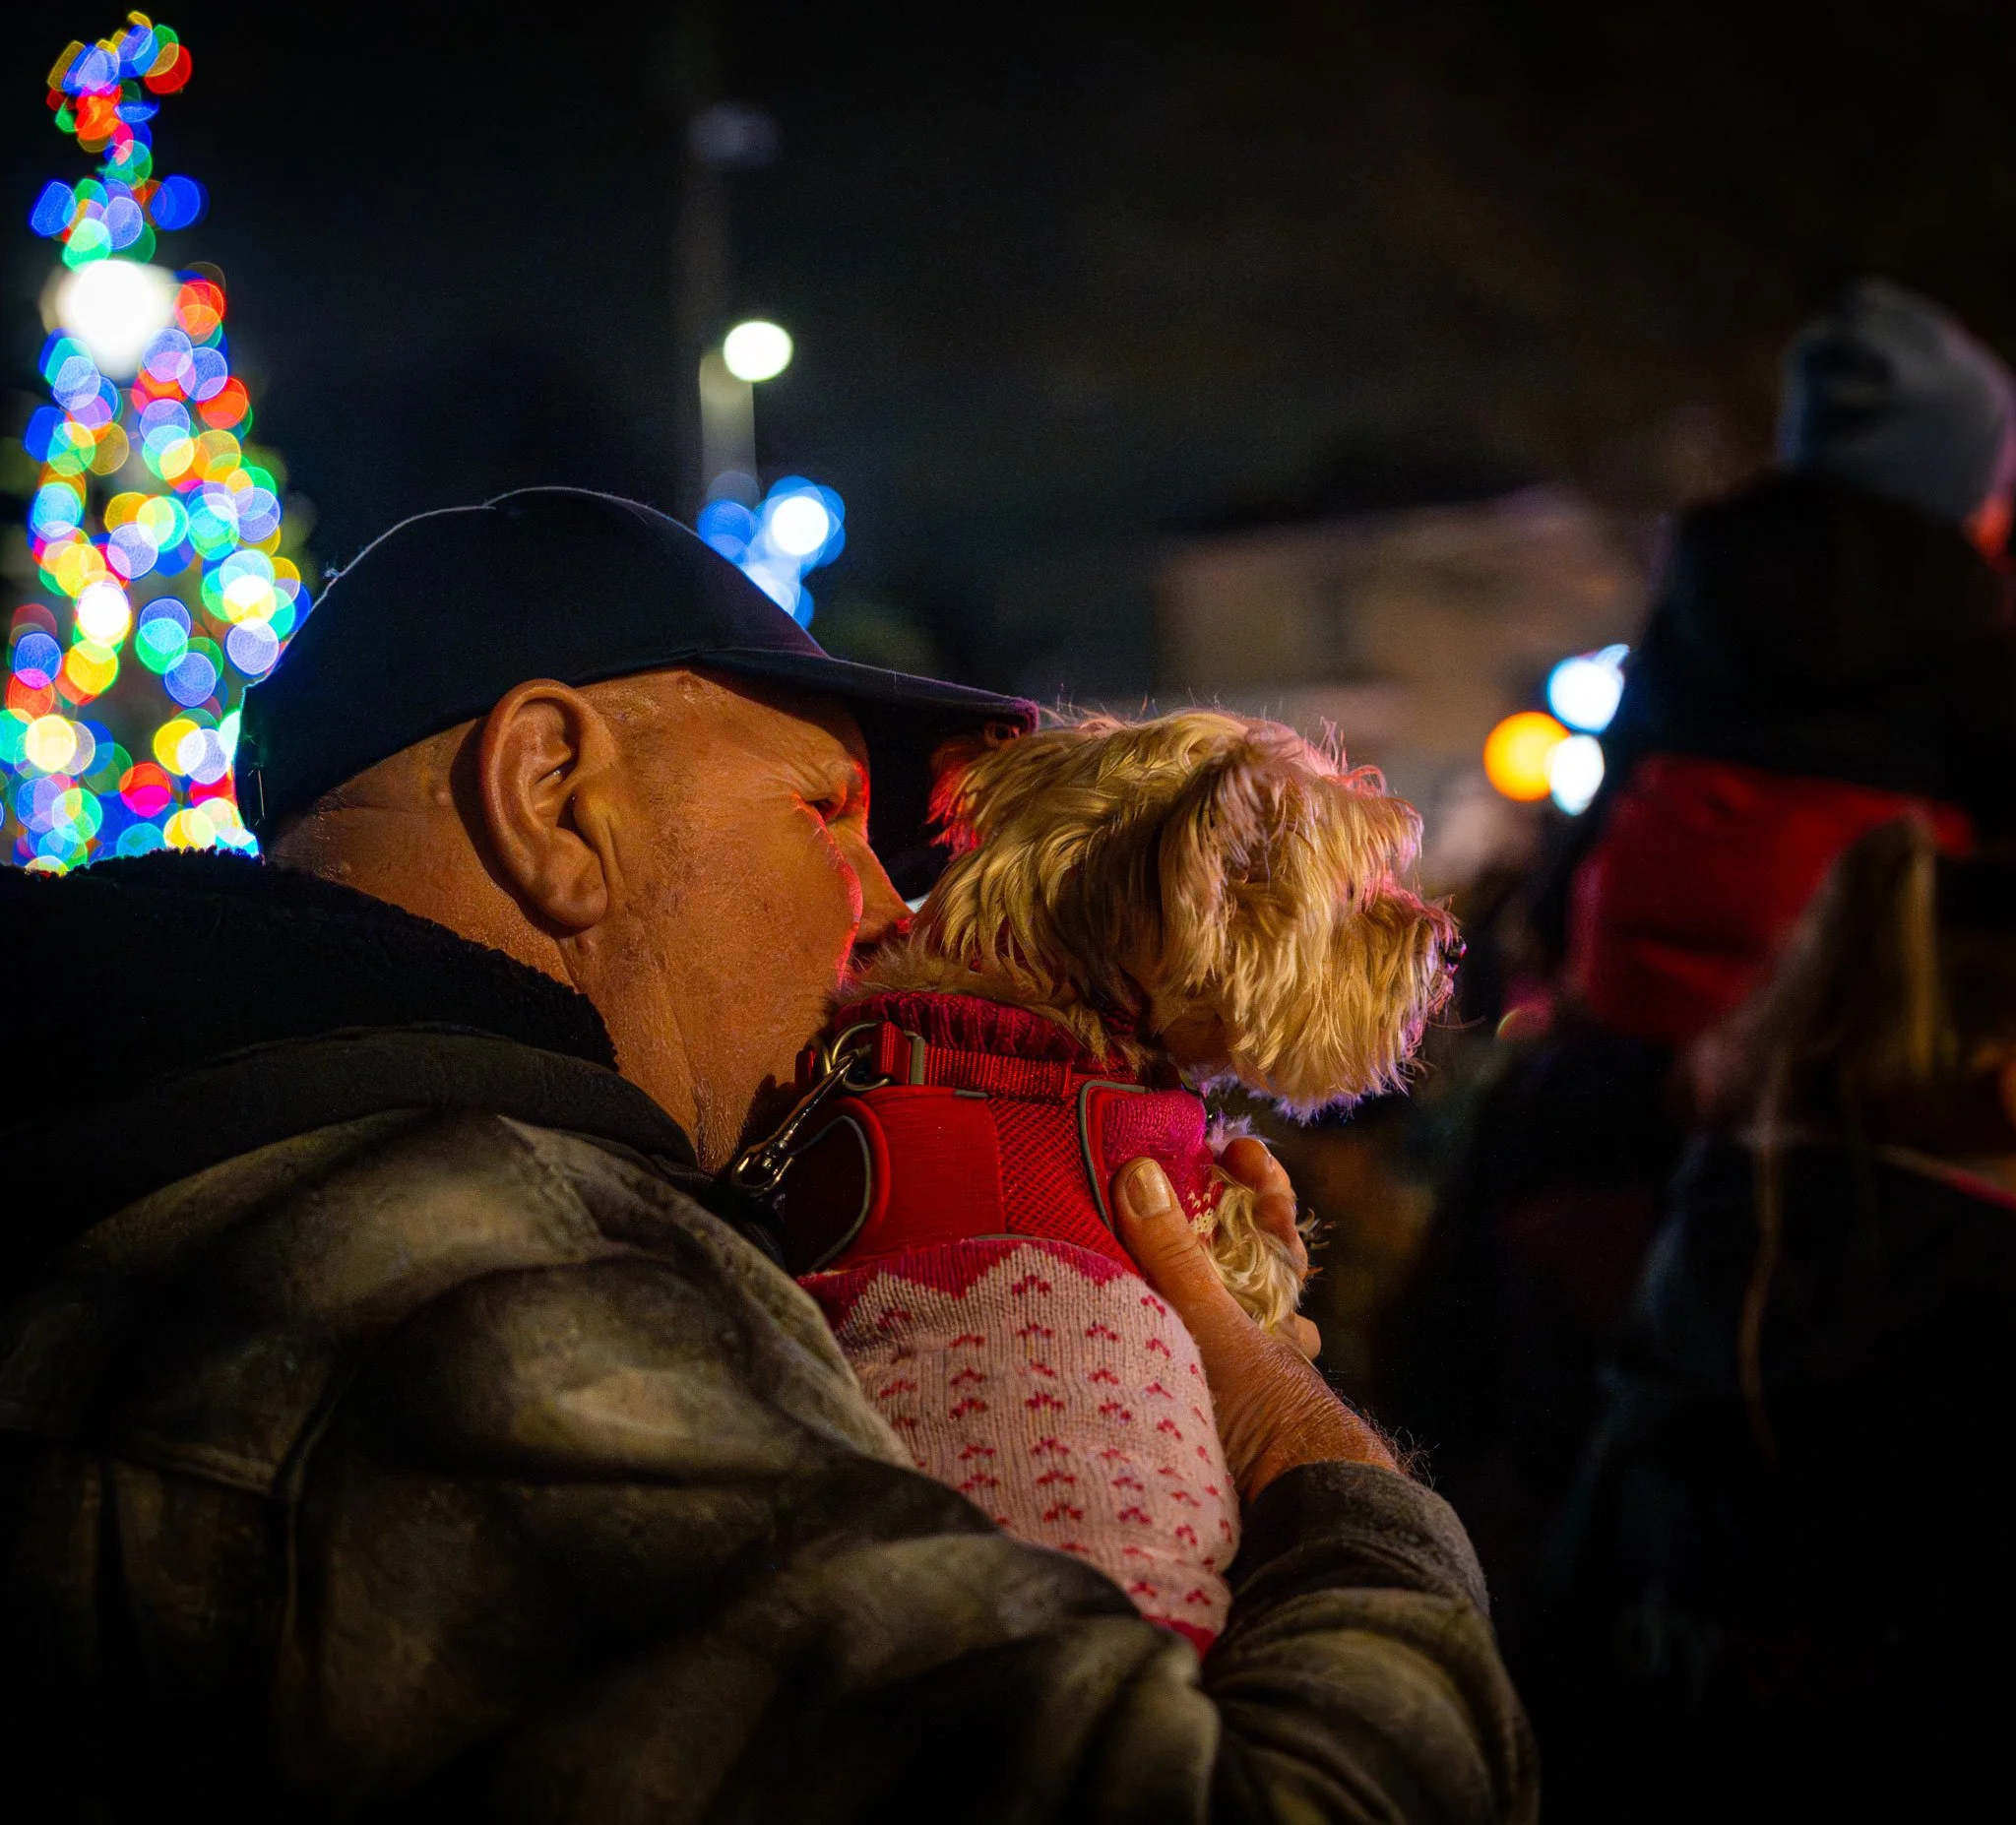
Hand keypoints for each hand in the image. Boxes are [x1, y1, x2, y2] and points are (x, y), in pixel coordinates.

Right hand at [1115, 1150, 1396, 1499]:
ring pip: (1228, 1321)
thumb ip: (1176, 1256)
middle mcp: (1269, 1331)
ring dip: (1190, 1297)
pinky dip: (1174, 1349)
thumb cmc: (1264, 1408)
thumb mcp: (1211, 1323)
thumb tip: (1141, 1172)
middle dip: (1213, 1237)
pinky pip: (1199, 1367)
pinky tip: (1145, 1349)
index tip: (1234, 1146)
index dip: (1258, 1178)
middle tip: (1165, 1201)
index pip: (1274, 1219)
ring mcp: (1252, 1376)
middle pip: (1248, 1268)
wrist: (1301, 1506)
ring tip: (1135, 1270)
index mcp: (1274, 1295)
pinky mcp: (1227, 1417)